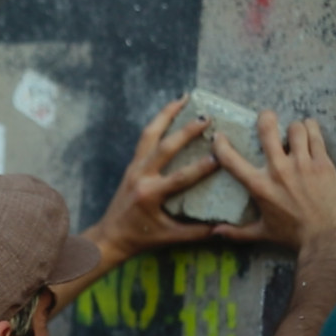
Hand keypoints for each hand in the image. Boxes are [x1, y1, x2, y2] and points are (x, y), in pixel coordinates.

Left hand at [86, 96, 219, 265]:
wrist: (110, 236)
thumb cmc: (141, 238)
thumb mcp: (171, 237)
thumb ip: (198, 232)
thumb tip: (226, 227)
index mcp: (150, 195)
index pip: (180, 178)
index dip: (201, 168)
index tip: (219, 157)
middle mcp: (140, 177)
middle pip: (163, 147)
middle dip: (185, 131)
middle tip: (206, 117)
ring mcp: (134, 168)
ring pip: (149, 135)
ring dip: (166, 115)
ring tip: (183, 98)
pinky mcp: (132, 165)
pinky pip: (145, 139)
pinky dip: (158, 124)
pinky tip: (171, 112)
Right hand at [212, 112, 335, 248]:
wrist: (328, 236)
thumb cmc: (295, 236)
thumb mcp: (262, 233)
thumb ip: (237, 232)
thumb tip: (215, 232)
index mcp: (259, 186)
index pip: (231, 160)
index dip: (221, 145)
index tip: (219, 136)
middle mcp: (278, 170)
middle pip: (268, 131)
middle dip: (265, 118)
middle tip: (266, 115)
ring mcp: (302, 164)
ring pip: (296, 129)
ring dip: (294, 127)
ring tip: (295, 129)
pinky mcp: (323, 163)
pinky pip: (316, 137)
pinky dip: (312, 129)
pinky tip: (310, 128)